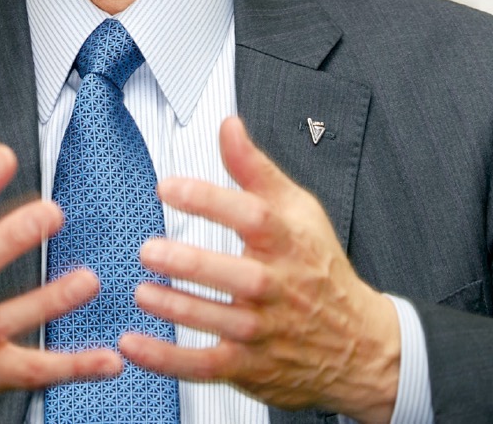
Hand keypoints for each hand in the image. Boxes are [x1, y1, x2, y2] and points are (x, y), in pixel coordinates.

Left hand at [119, 116, 398, 423]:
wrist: (358, 346)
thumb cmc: (320, 268)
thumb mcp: (298, 209)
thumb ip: (255, 168)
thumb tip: (228, 126)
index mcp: (287, 242)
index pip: (251, 216)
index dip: (208, 199)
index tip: (169, 187)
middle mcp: (277, 287)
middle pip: (237, 275)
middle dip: (191, 264)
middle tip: (150, 249)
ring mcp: (263, 330)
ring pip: (217, 321)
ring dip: (175, 308)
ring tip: (142, 290)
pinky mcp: (249, 366)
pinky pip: (203, 366)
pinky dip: (167, 360)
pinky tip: (134, 344)